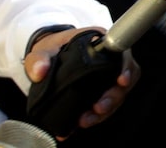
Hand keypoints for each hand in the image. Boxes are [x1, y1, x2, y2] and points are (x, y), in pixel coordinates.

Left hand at [23, 27, 139, 135]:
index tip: (121, 80)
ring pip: (118, 93)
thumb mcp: (42, 50)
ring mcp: (107, 77)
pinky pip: (107, 104)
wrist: (48, 59)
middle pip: (124, 77)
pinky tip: (82, 123)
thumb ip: (39, 58)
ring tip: (87, 120)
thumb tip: (40, 71)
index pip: (121, 53)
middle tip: (99, 108)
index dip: (126, 67)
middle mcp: (109, 59)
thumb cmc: (52, 49)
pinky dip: (97, 116)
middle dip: (114, 96)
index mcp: (101, 43)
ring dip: (107, 109)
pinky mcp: (100, 91)